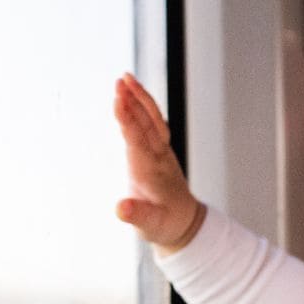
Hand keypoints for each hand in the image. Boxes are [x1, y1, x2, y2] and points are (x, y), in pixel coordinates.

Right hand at [112, 72, 202, 253]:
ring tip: (124, 78)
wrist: (184, 223)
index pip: (138, 139)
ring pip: (152, 119)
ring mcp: (161, 152)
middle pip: (147, 123)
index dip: (128, 118)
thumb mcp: (148, 225)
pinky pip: (153, 123)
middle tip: (120, 79)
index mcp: (152, 171)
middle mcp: (158, 157)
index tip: (119, 98)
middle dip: (134, 100)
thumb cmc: (164, 225)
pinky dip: (143, 107)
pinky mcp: (160, 151)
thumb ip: (135, 215)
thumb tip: (121, 208)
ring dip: (139, 98)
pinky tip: (133, 95)